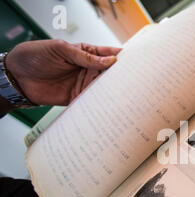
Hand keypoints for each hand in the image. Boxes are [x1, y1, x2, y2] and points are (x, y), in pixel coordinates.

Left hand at [5, 39, 121, 105]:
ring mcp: (82, 84)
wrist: (18, 77)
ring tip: (124, 95)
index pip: (106, 55)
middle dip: (119, 77)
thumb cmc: (36, 56)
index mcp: (84, 53)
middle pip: (108, 74)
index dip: (119, 58)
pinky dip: (99, 104)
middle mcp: (86, 69)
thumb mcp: (61, 49)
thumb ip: (85, 57)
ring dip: (111, 92)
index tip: (131, 63)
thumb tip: (110, 61)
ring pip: (102, 89)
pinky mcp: (76, 98)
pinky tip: (108, 106)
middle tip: (132, 81)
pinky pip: (91, 102)